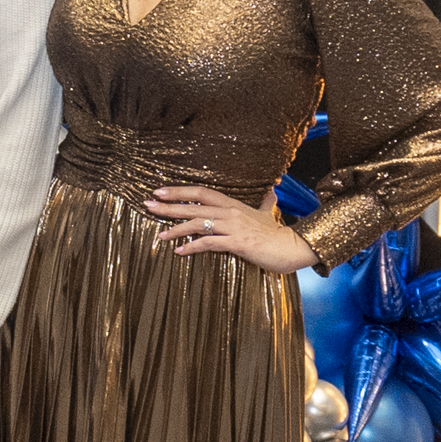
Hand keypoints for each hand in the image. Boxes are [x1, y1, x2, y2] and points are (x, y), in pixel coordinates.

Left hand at [141, 185, 317, 273]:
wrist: (293, 247)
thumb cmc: (277, 233)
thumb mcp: (268, 213)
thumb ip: (266, 202)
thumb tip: (274, 189)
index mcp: (232, 204)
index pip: (200, 192)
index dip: (179, 191)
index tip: (159, 192)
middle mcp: (230, 212)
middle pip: (193, 206)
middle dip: (168, 206)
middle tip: (147, 205)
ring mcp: (233, 227)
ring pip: (198, 224)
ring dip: (176, 229)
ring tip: (159, 236)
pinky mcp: (237, 243)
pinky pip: (209, 243)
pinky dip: (192, 247)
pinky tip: (179, 252)